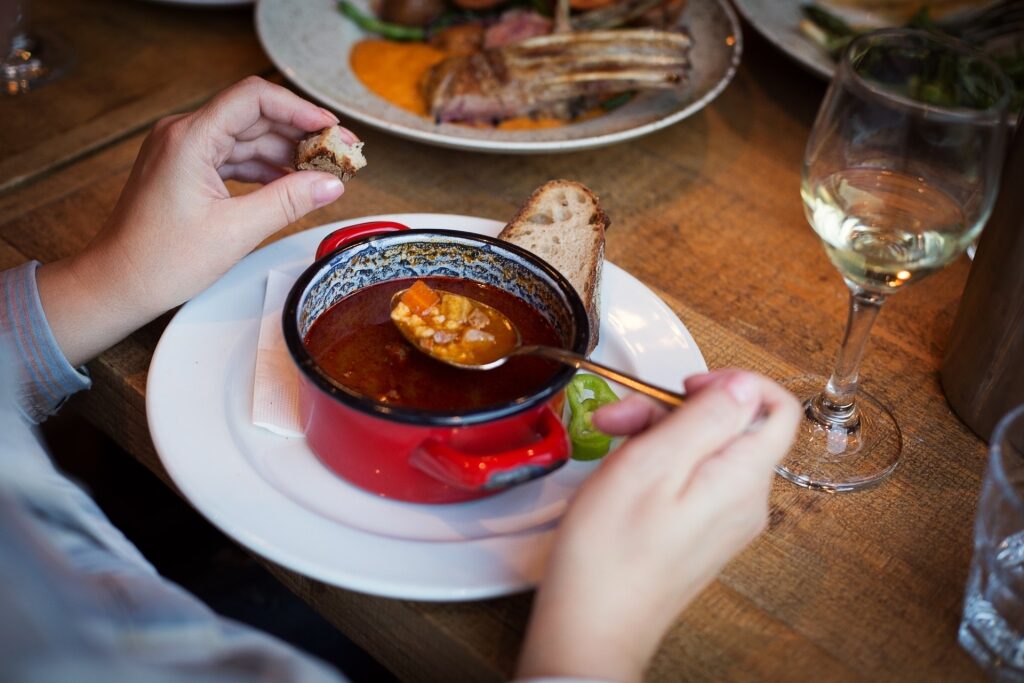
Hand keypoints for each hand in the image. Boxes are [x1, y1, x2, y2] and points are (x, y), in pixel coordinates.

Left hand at [37, 76, 354, 365]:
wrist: (117, 282)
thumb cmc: (161, 260)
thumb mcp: (236, 231)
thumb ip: (289, 201)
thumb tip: (332, 184)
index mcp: (190, 138)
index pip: (254, 98)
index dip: (299, 109)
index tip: (331, 129)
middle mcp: (183, 134)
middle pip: (254, 115)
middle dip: (300, 133)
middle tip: (339, 154)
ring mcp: (183, 149)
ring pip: (246, 137)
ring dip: (285, 152)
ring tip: (321, 172)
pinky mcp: (186, 168)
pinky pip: (233, 156)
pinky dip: (264, 167)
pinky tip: (290, 183)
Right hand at [517, 370, 799, 682]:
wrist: (592, 627)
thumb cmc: (610, 554)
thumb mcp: (651, 464)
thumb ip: (705, 418)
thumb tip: (745, 385)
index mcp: (742, 479)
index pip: (777, 408)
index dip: (732, 383)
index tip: (685, 385)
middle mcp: (745, 501)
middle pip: (732, 426)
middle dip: (675, 408)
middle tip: (622, 416)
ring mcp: (724, 520)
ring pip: (705, 450)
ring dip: (658, 433)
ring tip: (610, 440)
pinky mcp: (700, 533)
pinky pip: (692, 479)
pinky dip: (658, 463)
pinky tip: (621, 472)